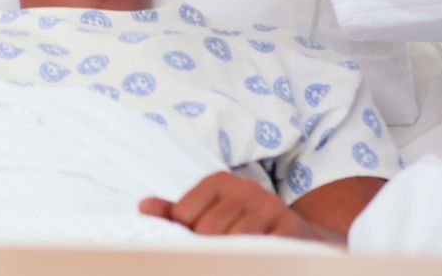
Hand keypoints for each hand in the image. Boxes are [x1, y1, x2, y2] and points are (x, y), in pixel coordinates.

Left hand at [139, 172, 342, 243]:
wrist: (297, 236)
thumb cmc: (241, 224)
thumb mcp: (207, 214)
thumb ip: (174, 213)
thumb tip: (144, 207)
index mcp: (219, 181)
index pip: (184, 214)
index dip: (187, 236)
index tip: (198, 241)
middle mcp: (245, 188)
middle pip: (206, 230)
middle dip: (208, 250)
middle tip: (217, 255)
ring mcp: (269, 206)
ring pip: (232, 242)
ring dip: (229, 257)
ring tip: (233, 259)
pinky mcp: (290, 227)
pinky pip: (260, 251)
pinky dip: (249, 260)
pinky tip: (249, 260)